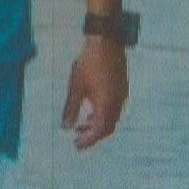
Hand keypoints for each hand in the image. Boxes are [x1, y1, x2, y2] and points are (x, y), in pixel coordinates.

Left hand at [62, 35, 129, 149]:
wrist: (106, 43)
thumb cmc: (89, 64)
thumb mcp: (76, 87)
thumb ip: (71, 108)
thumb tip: (66, 126)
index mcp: (107, 105)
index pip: (99, 130)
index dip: (88, 140)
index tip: (77, 146)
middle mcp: (118, 104)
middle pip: (108, 128)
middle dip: (93, 136)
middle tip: (78, 140)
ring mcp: (122, 96)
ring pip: (112, 119)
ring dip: (98, 125)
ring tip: (81, 126)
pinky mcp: (122, 89)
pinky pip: (114, 109)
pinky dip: (103, 115)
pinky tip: (90, 111)